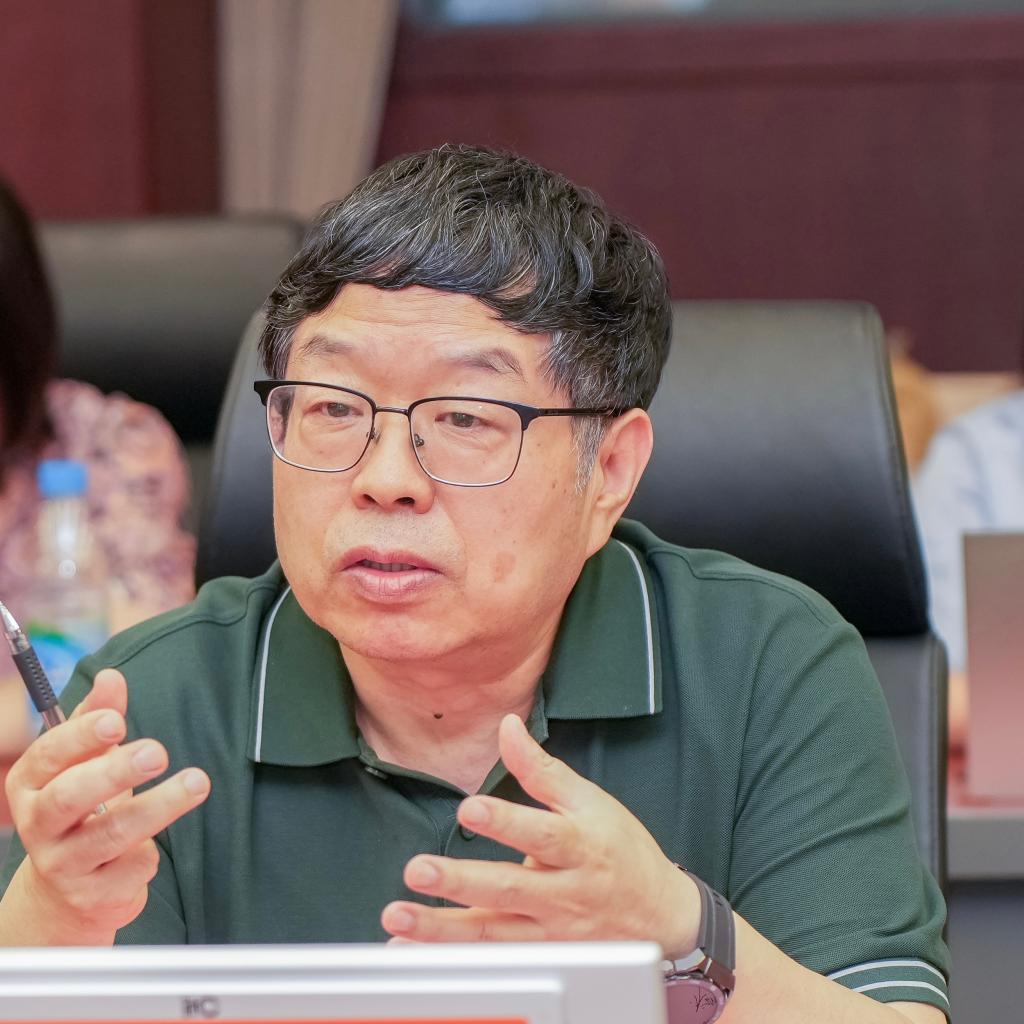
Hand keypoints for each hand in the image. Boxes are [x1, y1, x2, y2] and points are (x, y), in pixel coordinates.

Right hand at [1, 668, 209, 944]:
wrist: (66, 893)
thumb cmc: (83, 809)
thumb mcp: (85, 762)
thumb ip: (98, 718)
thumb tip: (111, 677)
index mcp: (31, 782)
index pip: (50, 754)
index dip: (82, 736)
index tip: (118, 720)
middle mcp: (38, 823)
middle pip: (71, 796)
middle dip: (116, 771)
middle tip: (159, 752)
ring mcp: (62, 863)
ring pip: (109, 834)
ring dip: (158, 806)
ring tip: (197, 781)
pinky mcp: (90, 895)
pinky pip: (130, 867)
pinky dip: (149, 853)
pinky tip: (153, 848)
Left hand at [381, 714, 699, 953]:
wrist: (660, 915)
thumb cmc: (620, 851)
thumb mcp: (590, 801)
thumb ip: (542, 769)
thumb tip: (507, 728)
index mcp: (579, 846)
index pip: (542, 833)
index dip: (507, 821)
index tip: (471, 807)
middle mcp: (564, 893)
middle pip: (510, 889)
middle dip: (461, 882)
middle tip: (419, 870)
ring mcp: (551, 932)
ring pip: (493, 934)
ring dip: (441, 929)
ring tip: (399, 916)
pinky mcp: (540, 957)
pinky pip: (490, 961)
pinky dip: (449, 959)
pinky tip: (411, 951)